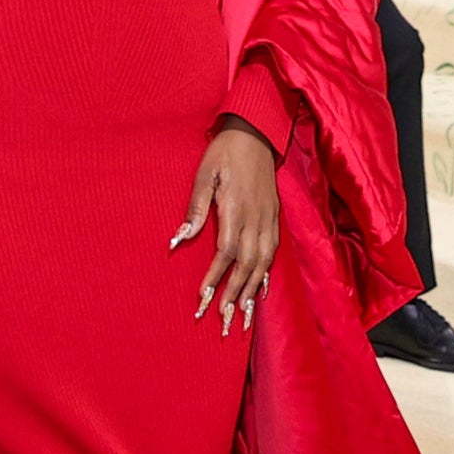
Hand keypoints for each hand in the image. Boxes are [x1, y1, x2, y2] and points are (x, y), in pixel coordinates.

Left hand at [173, 121, 280, 329]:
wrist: (256, 133)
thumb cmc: (224, 153)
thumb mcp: (204, 175)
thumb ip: (194, 208)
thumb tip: (178, 239)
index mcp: (236, 209)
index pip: (226, 252)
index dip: (216, 277)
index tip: (204, 298)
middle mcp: (256, 218)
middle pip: (246, 265)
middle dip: (235, 294)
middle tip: (224, 319)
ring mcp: (268, 219)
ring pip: (263, 263)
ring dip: (252, 291)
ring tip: (243, 315)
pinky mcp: (275, 218)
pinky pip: (272, 253)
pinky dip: (266, 274)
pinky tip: (261, 292)